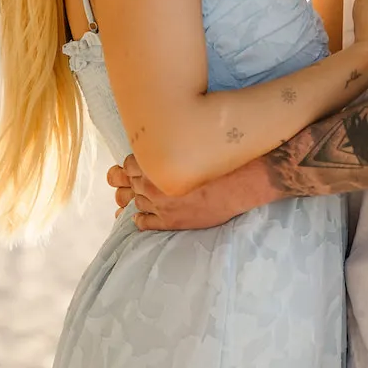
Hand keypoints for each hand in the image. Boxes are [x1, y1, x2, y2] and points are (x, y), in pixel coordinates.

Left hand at [107, 155, 255, 230]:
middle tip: (144, 178)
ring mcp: (159, 205)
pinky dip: (139, 218)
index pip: (129, 164)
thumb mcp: (191, 145)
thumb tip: (159, 146)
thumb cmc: (217, 162)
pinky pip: (144, 222)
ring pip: (136, 202)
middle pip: (131, 182)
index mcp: (155, 164)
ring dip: (138, 197)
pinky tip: (140, 215)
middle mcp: (152, 185)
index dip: (135, 163)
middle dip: (135, 179)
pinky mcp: (169, 222)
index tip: (141, 163)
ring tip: (144, 195)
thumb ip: (170, 147)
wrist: (238, 184)